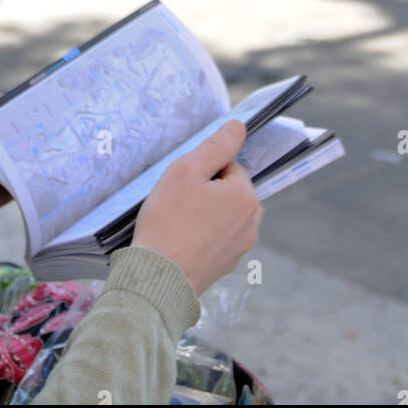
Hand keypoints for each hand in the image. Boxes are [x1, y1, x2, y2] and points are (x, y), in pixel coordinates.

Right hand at [132, 118, 263, 297]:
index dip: (203, 171)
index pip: (229, 166)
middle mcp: (251, 223)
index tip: (184, 186)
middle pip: (230, 191)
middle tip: (179, 204)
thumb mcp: (185, 171)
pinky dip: (203, 238)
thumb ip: (215, 146)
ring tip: (179, 224)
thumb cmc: (168, 222)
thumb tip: (239, 126)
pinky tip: (182, 243)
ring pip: (225, 215)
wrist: (155, 281)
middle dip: (208, 192)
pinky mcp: (226, 267)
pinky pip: (218, 240)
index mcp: (246, 197)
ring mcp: (240, 248)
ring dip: (207, 214)